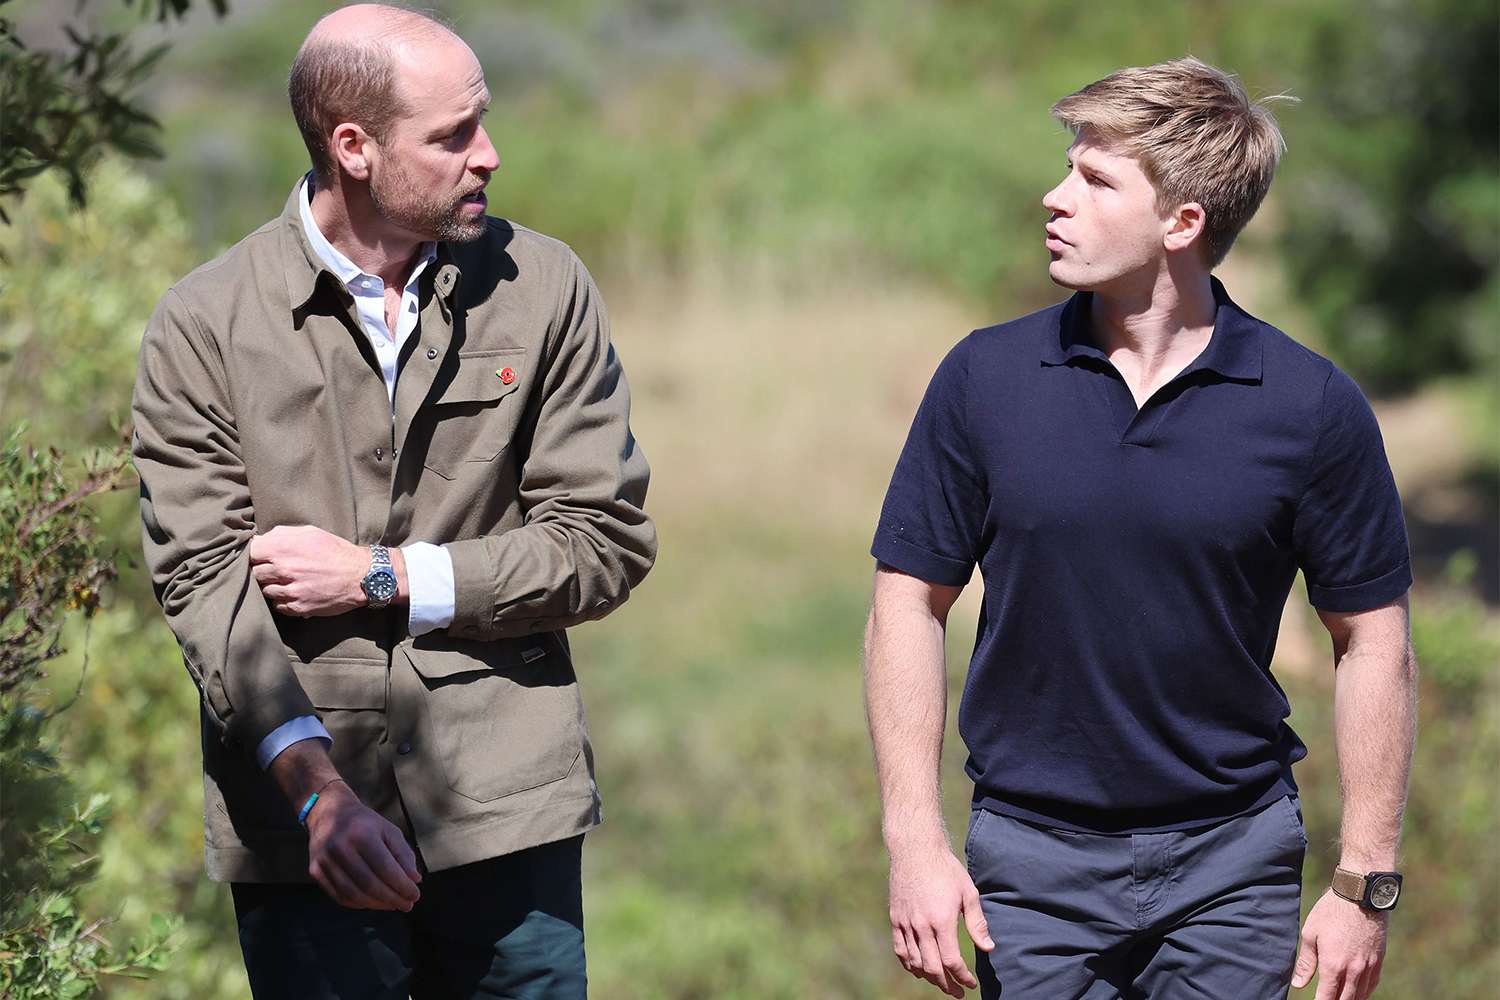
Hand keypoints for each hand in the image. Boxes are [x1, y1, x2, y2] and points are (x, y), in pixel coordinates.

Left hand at [249, 525, 367, 616]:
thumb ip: (282, 534)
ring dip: (273, 587)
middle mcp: (284, 569)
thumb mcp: (311, 533)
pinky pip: (277, 605)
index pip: (250, 552)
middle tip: (276, 570)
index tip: (261, 556)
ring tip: (287, 582)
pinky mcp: (298, 607)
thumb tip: (259, 539)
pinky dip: (283, 600)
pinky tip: (295, 593)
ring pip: (265, 591)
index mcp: (284, 547)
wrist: (362, 576)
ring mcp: (290, 590)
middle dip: (263, 571)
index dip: (255, 554)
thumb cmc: (336, 551)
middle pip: (254, 573)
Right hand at [305, 781, 422, 910]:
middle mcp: (340, 847)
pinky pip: (339, 895)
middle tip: (407, 905)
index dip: (402, 886)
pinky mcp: (315, 870)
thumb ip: (404, 854)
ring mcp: (325, 860)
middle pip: (369, 884)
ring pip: (353, 894)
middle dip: (392, 898)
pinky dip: (359, 904)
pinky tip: (374, 902)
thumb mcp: (389, 830)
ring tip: (393, 905)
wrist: (328, 812)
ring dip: (377, 905)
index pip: (385, 868)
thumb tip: (415, 880)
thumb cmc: (365, 823)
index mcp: (362, 834)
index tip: (415, 895)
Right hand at [888, 845, 994, 996]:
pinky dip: (910, 964)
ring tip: (942, 982)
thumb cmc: (946, 869)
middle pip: (933, 968)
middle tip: (958, 992)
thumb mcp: (968, 893)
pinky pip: (900, 950)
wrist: (915, 850)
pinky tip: (919, 969)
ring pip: (915, 963)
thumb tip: (988, 948)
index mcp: (942, 920)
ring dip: (929, 977)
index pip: (952, 961)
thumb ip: (977, 923)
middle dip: (947, 985)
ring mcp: (906, 923)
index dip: (962, 977)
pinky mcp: (896, 918)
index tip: (971, 983)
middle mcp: (921, 926)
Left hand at [1292, 889, 1388, 998]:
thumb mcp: (1310, 934)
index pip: (1327, 997)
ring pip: (1361, 995)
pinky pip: (1372, 984)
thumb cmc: (1331, 912)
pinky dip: (1364, 992)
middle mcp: (1353, 970)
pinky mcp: (1378, 960)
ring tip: (1340, 999)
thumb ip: (1306, 963)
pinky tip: (1358, 993)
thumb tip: (1297, 984)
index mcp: (1334, 965)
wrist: (1360, 897)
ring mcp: (1368, 966)